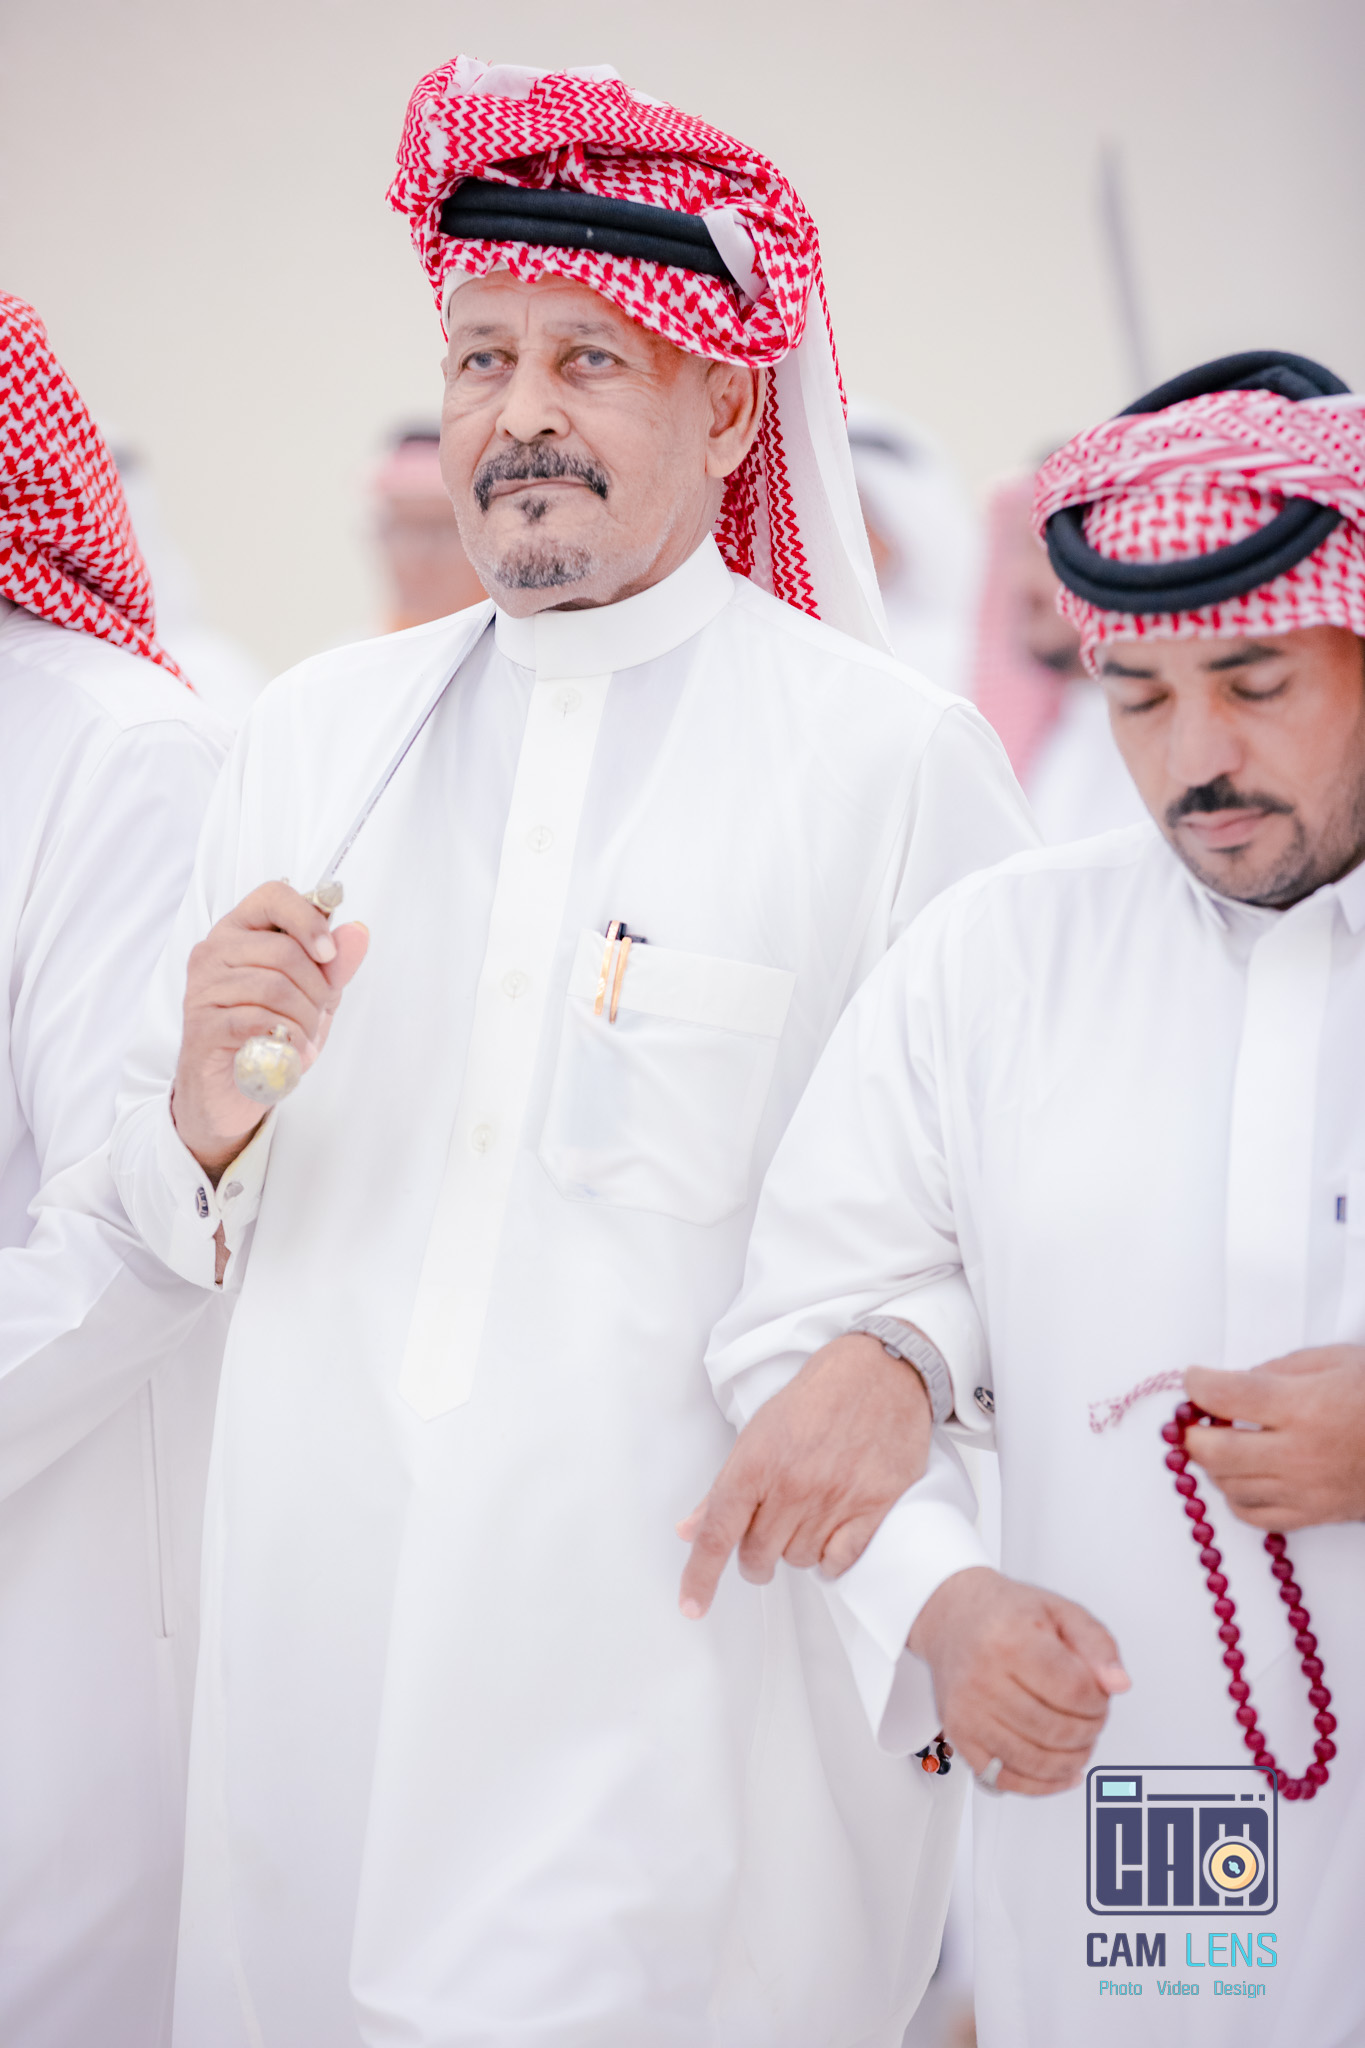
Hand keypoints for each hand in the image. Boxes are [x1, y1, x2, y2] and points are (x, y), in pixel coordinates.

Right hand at [171, 882, 369, 1176]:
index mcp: (240, 931)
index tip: (329, 953)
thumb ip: (334, 965)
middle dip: (317, 988)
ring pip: (273, 988)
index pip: (273, 897)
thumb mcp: (313, 995)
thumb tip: (358, 932)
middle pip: (283, 951)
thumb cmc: (271, 1032)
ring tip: (307, 1038)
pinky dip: (287, 1038)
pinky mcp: (201, 1025)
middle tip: (321, 1013)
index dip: (308, 920)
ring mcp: (203, 987)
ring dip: (304, 1019)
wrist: (233, 1088)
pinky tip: (295, 1052)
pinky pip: (256, 1021)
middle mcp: (214, 950)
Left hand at [677, 1332, 932, 1618]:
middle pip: (757, 1556)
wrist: (880, 1371)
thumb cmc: (817, 1397)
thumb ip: (723, 1489)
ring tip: (807, 1517)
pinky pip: (838, 1561)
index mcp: (755, 1463)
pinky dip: (830, 1558)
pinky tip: (832, 1534)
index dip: (700, 1576)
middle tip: (766, 1538)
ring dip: (796, 1551)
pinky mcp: (873, 1505)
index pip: (718, 1534)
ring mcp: (834, 1497)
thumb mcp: (758, 1433)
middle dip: (756, 1557)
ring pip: (798, 1561)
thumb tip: (689, 1530)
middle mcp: (791, 1485)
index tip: (692, 1606)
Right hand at [908, 1567, 1129, 1795]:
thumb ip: (1098, 1645)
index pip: (1075, 1692)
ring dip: (1072, 1759)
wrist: (953, 1616)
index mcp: (1011, 1640)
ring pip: (1037, 1761)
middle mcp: (983, 1678)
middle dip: (1090, 1730)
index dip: (1100, 1700)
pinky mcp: (960, 1735)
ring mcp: (969, 1711)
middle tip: (1092, 1716)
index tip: (1099, 1694)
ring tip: (1078, 1741)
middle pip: (1059, 1730)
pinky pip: (1005, 1779)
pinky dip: (1041, 1784)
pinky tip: (1060, 1772)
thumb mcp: (1061, 1612)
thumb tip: (1118, 1683)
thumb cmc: (1006, 1614)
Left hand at [1184, 1347, 1364, 1528]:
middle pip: (1216, 1452)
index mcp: (1304, 1406)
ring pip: (1230, 1486)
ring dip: (1214, 1463)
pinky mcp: (1314, 1514)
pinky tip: (1243, 1475)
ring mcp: (1305, 1490)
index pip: (1227, 1397)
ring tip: (1224, 1442)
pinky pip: (1254, 1516)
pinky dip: (1236, 1496)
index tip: (1193, 1378)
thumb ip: (1278, 1369)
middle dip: (1194, 1434)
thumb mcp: (1335, 1361)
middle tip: (1197, 1419)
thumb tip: (1233, 1384)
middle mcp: (1299, 1452)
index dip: (1198, 1384)